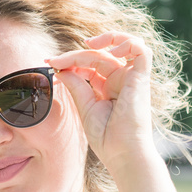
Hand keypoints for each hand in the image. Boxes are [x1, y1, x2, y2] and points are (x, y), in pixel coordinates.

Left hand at [46, 31, 155, 171]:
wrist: (121, 153)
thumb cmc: (106, 137)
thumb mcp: (85, 106)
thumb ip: (76, 85)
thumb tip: (62, 68)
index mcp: (109, 87)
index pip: (90, 64)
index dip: (70, 60)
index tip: (49, 63)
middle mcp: (121, 80)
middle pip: (99, 56)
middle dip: (75, 55)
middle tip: (55, 61)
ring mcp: (132, 78)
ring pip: (121, 45)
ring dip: (107, 38)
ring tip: (87, 45)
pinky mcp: (141, 78)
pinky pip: (141, 50)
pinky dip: (127, 42)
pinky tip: (109, 50)